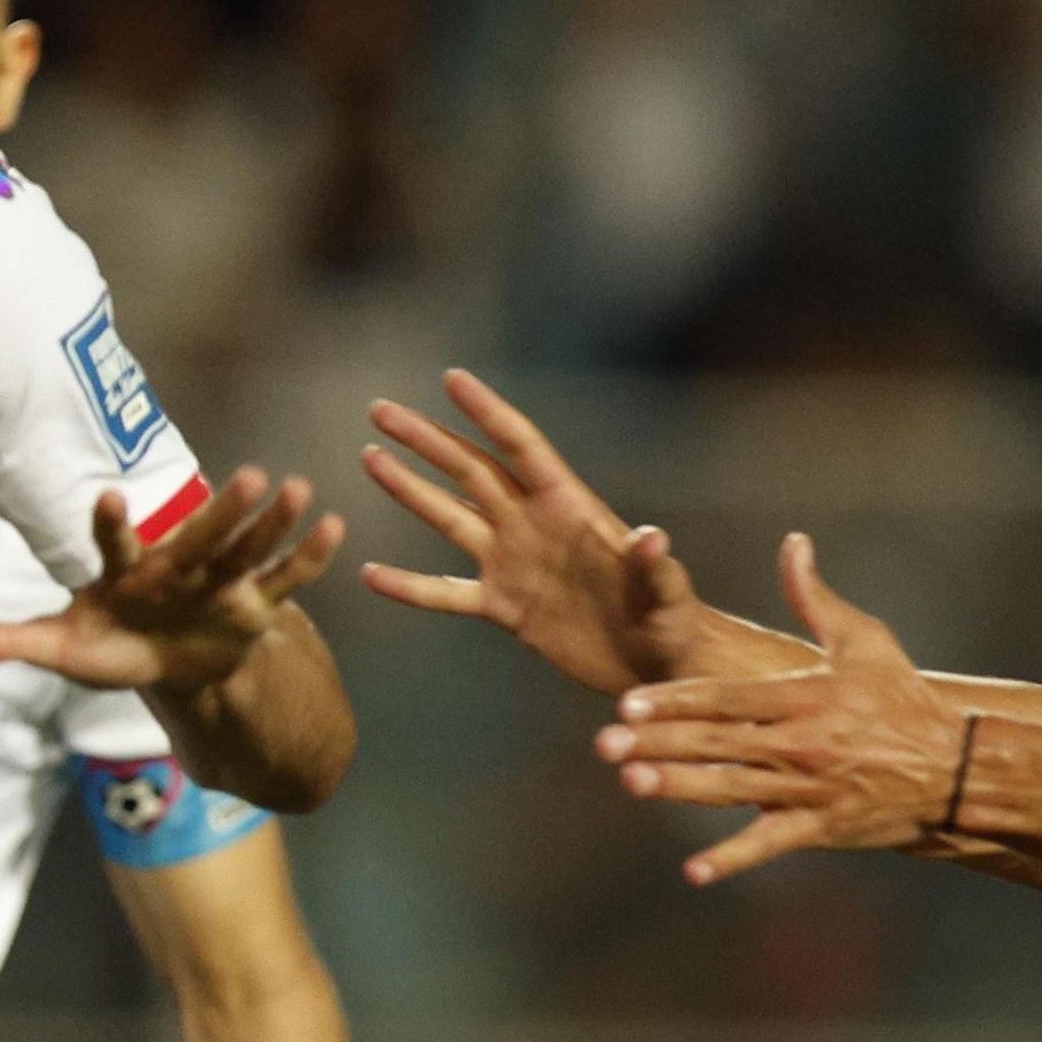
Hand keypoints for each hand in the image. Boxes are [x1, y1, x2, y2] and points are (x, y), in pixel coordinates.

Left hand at [0, 468, 343, 692]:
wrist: (172, 663)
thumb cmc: (112, 646)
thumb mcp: (58, 649)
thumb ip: (1, 642)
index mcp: (126, 573)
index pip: (115, 543)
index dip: (111, 524)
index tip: (108, 498)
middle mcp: (176, 566)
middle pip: (198, 536)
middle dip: (223, 509)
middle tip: (246, 472)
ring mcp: (219, 580)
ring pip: (247, 546)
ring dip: (271, 520)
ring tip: (294, 486)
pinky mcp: (252, 602)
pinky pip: (284, 578)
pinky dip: (308, 557)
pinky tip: (333, 524)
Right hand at [360, 369, 714, 695]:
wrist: (656, 663)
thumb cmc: (671, 620)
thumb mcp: (666, 592)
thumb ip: (654, 565)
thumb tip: (652, 537)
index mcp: (569, 507)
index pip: (520, 447)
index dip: (487, 412)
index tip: (451, 379)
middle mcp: (532, 525)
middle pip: (469, 470)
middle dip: (426, 439)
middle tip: (381, 409)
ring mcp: (513, 563)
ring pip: (449, 517)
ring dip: (409, 490)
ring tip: (371, 457)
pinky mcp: (504, 607)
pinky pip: (446, 593)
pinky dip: (409, 586)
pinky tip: (370, 574)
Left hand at [598, 534, 970, 885]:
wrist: (955, 768)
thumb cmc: (902, 697)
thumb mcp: (864, 640)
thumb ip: (815, 597)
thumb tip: (792, 543)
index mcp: (805, 695)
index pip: (727, 698)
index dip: (675, 701)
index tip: (627, 705)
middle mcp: (801, 743)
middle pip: (717, 743)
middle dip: (658, 744)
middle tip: (603, 747)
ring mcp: (808, 789)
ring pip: (732, 790)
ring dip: (680, 789)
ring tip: (631, 786)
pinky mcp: (819, 827)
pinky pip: (769, 844)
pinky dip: (733, 859)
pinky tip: (692, 872)